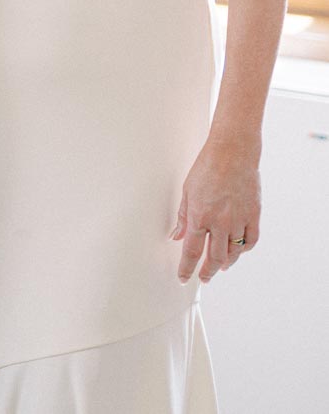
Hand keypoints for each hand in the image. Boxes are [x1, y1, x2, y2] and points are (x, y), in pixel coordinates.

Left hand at [171, 138, 260, 283]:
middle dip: (207, 271)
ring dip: (226, 264)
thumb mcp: (187, 191)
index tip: (184, 277)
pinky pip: (251, 240)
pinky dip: (244, 249)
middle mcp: (220, 222)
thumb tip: (176, 237)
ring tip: (220, 267)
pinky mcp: (253, 215)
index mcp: (200, 216)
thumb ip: (183, 217)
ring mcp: (239, 220)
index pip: (192, 252)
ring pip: (233, 253)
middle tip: (204, 277)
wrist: (232, 152)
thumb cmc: (207, 166)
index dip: (187, 268)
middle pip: (214, 258)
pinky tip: (238, 250)